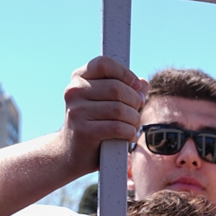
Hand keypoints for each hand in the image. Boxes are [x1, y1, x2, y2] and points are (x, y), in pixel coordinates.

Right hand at [59, 56, 148, 176]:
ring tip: (132, 126)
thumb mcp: (108, 103)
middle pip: (117, 88)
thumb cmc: (95, 124)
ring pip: (120, 110)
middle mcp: (75, 91)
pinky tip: (128, 136)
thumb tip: (143, 83)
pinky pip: (118, 128)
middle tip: (136, 112)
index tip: (136, 87)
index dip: (125, 73)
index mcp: (79, 78)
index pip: (104, 63)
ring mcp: (77, 111)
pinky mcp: (84, 131)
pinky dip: (129, 133)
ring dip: (134, 120)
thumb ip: (127, 91)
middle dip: (135, 102)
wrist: (72, 152)